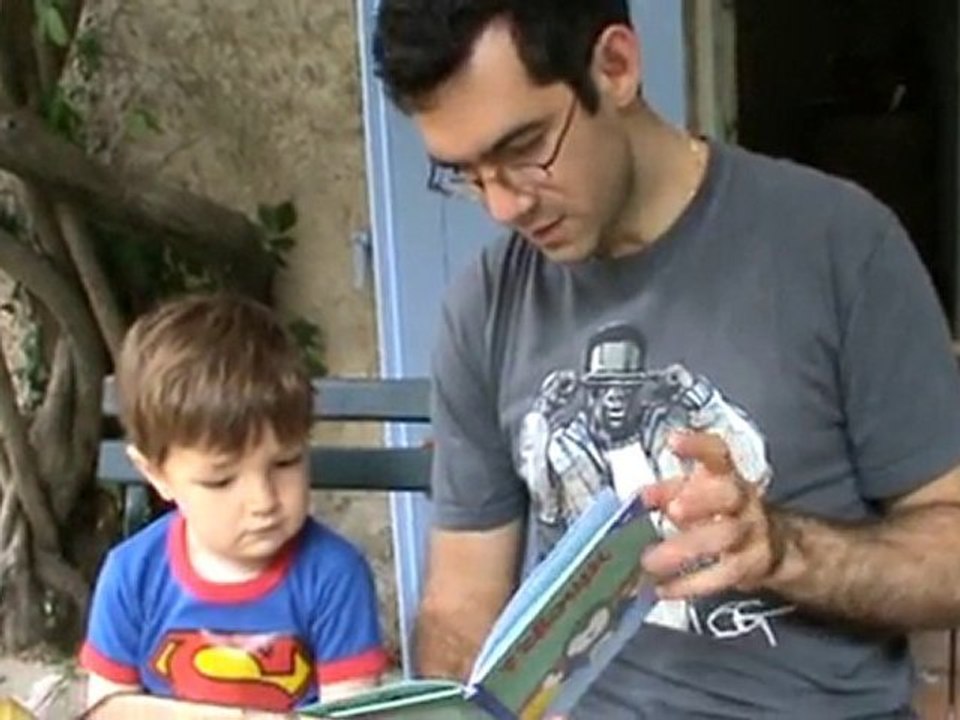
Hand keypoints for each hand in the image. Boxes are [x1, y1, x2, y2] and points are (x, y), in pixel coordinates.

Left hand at [640, 431, 783, 598]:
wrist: (768, 541)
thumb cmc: (718, 509)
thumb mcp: (693, 492)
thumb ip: (665, 492)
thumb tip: (641, 497)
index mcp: (725, 474)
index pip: (717, 452)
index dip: (698, 445)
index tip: (675, 441)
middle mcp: (742, 500)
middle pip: (728, 495)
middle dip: (701, 500)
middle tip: (672, 509)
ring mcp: (750, 533)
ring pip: (723, 538)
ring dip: (686, 549)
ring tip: (652, 560)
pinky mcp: (749, 566)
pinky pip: (720, 576)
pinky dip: (690, 584)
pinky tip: (664, 587)